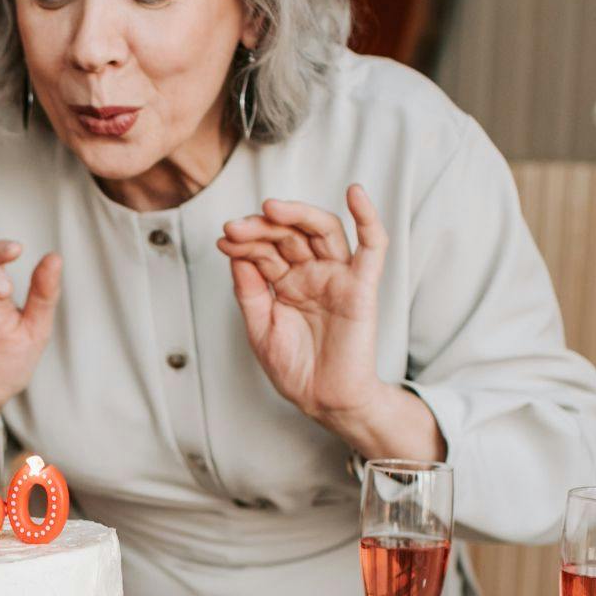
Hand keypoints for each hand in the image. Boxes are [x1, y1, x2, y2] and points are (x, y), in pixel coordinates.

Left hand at [218, 185, 388, 426]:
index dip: (245, 240)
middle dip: (262, 227)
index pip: (266, 249)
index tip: (223, 239)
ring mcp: (337, 277)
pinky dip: (368, 217)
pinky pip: (372, 247)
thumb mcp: (259, 328)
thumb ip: (250, 291)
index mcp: (287, 282)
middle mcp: (312, 274)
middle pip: (290, 234)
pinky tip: (355, 194)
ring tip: (271, 208)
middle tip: (237, 226)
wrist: (323, 400)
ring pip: (323, 230)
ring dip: (298, 214)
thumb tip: (236, 253)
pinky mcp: (361, 287)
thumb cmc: (295, 368)